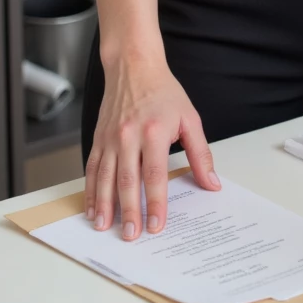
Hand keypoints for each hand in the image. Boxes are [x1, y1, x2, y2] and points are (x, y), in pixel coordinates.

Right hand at [84, 49, 219, 239]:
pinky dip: (91, 190)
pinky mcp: (99, 138)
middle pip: (128, 180)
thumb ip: (200, 154)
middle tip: (131, 236)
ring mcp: (111, 138)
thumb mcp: (190, 118)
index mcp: (155, 132)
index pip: (155, 174)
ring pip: (105, 177)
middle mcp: (129, 136)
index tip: (157, 226)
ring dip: (105, 205)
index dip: (156, 203)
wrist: (134, 66)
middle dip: (129, 211)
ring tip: (105, 228)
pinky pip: (92, 168)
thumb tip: (211, 183)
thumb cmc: (164, 92)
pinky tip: (92, 207)